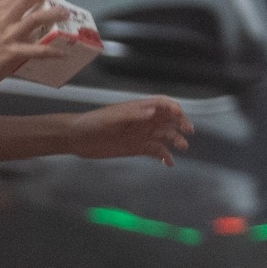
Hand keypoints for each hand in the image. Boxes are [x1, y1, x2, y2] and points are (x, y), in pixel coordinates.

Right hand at [0, 0, 72, 83]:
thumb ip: (0, 20)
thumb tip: (18, 18)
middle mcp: (3, 20)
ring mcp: (8, 36)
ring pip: (36, 18)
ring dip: (54, 14)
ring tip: (65, 14)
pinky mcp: (13, 53)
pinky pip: (38, 50)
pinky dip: (53, 51)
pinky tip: (62, 54)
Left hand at [75, 96, 194, 163]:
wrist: (78, 139)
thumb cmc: (93, 123)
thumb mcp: (112, 118)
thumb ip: (133, 115)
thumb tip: (152, 112)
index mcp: (138, 109)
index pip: (161, 104)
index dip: (173, 108)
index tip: (180, 115)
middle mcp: (143, 121)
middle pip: (168, 119)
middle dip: (180, 124)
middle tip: (188, 132)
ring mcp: (141, 135)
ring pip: (164, 136)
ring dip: (175, 140)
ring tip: (181, 147)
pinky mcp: (136, 148)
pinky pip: (155, 151)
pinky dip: (164, 156)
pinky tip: (169, 163)